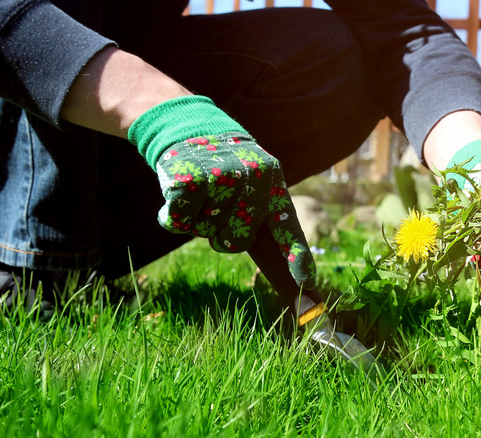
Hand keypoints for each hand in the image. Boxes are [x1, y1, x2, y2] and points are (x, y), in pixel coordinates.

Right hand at [129, 97, 314, 287]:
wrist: (189, 126)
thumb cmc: (223, 165)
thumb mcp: (252, 178)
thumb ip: (261, 214)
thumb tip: (271, 263)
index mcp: (272, 181)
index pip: (287, 225)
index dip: (297, 256)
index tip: (307, 282)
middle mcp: (251, 178)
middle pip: (237, 241)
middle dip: (222, 236)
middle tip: (215, 209)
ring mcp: (221, 178)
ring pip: (205, 232)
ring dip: (196, 220)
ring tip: (199, 191)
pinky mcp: (189, 181)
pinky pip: (180, 223)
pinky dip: (173, 216)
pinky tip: (179, 190)